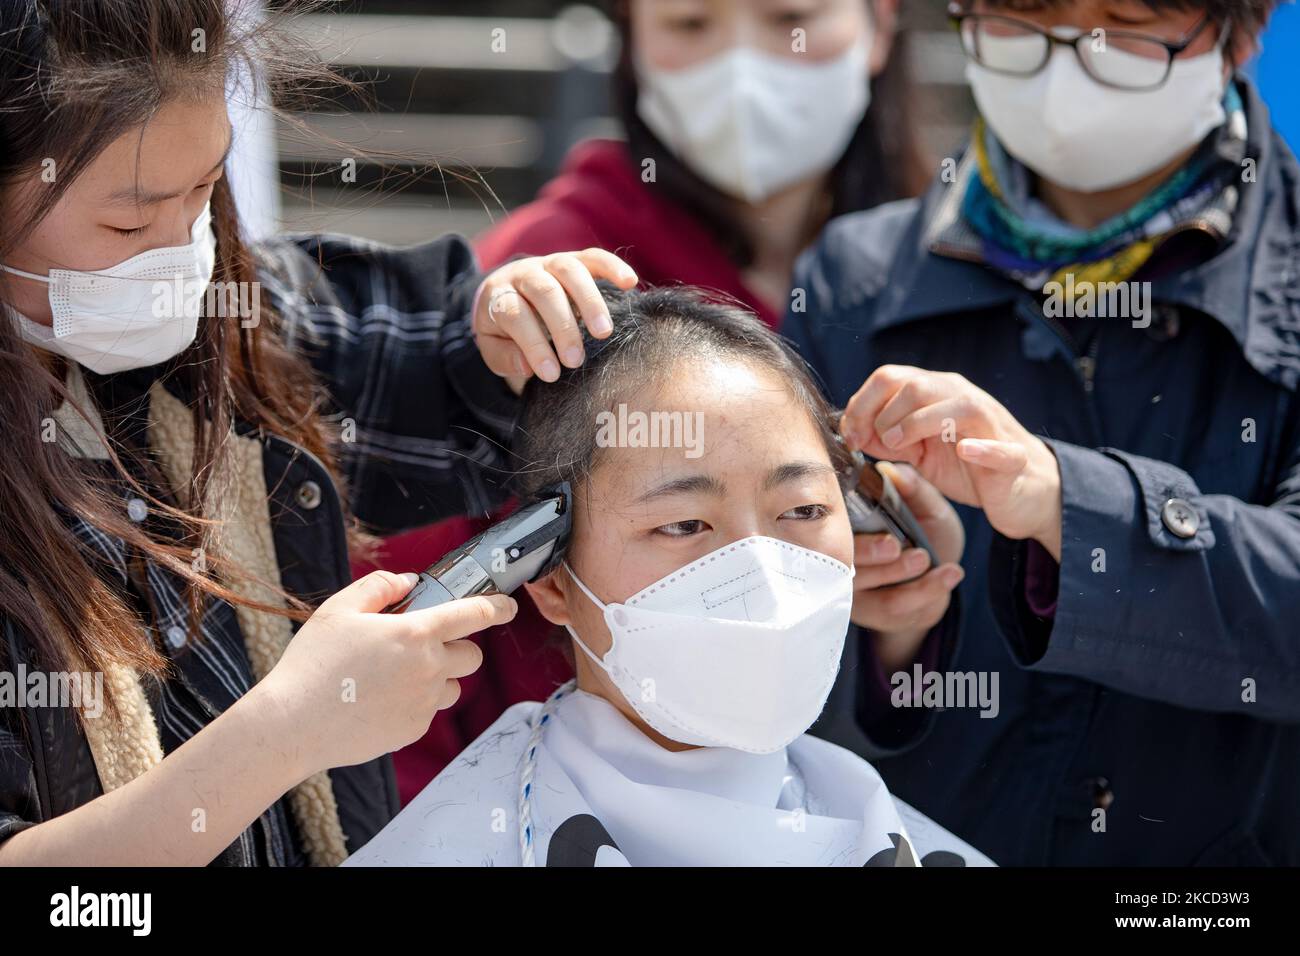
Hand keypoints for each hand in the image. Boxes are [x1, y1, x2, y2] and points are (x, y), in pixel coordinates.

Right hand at [251, 571, 516, 777]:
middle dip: (457, 647)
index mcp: (416, 633)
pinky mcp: (412, 731)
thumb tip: (408, 583)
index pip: (474, 615)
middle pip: (471, 656)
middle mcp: (429, 669)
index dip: (497, 607)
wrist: (292, 725)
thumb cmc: (313, 663)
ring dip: (436, 677)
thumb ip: (379, 587)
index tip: (508, 606)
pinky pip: (427, 712)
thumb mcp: (339, 609)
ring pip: (451, 686)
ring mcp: (423, 704)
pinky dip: (413, 703)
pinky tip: (378, 701)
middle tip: (421, 645)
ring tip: (393, 677)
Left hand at [472, 249, 636, 391]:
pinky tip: (630, 282)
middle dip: (562, 327)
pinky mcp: (573, 259)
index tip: (551, 374)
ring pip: (570, 271)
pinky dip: (612, 266)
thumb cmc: (503, 330)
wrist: (506, 297)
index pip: (514, 314)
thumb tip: (528, 366)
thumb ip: (504, 358)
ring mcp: (549, 263)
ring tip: (603, 333)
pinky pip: (593, 257)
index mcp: (497, 294)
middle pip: (544, 291)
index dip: (532, 344)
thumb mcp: (492, 348)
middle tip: (576, 360)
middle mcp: (523, 273)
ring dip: (589, 301)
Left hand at [842, 366, 1062, 559]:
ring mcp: (990, 424)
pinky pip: (998, 447)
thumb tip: (853, 432)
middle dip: (882, 414)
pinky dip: (981, 447)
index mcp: (937, 394)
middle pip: (915, 385)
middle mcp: (962, 399)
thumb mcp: (920, 452)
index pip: (890, 378)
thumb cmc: (968, 468)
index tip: (850, 435)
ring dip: (916, 423)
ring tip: (899, 446)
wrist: (1022, 491)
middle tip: (872, 444)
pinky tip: (964, 451)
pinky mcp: (1012, 456)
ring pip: (955, 405)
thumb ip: (889, 439)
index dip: (861, 404)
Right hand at [848, 461, 964, 670]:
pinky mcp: (875, 612)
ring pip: (864, 584)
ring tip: (925, 558)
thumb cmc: (926, 532)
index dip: (833, 518)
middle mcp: (838, 556)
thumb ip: (913, 489)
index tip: (857, 511)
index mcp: (844, 524)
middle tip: (894, 544)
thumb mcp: (926, 507)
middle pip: (838, 557)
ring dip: (896, 572)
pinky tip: (951, 574)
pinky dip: (925, 590)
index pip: (823, 522)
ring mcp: (852, 588)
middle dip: (866, 552)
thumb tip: (892, 468)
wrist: (938, 576)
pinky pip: (892, 605)